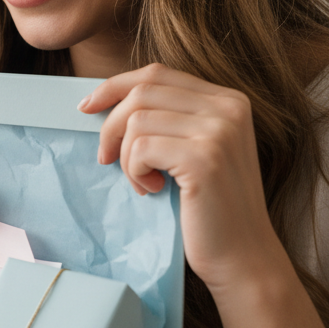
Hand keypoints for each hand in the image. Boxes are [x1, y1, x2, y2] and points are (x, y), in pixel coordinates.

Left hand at [79, 63, 287, 294]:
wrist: (242, 254)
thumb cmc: (208, 206)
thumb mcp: (193, 149)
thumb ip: (168, 119)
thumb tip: (104, 100)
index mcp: (229, 100)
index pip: (157, 73)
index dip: (115, 86)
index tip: (86, 106)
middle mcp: (229, 108)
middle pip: (142, 92)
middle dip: (111, 125)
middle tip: (107, 158)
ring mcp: (219, 131)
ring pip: (136, 120)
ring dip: (126, 156)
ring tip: (143, 182)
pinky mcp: (204, 157)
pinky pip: (141, 147)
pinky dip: (134, 171)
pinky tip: (153, 190)